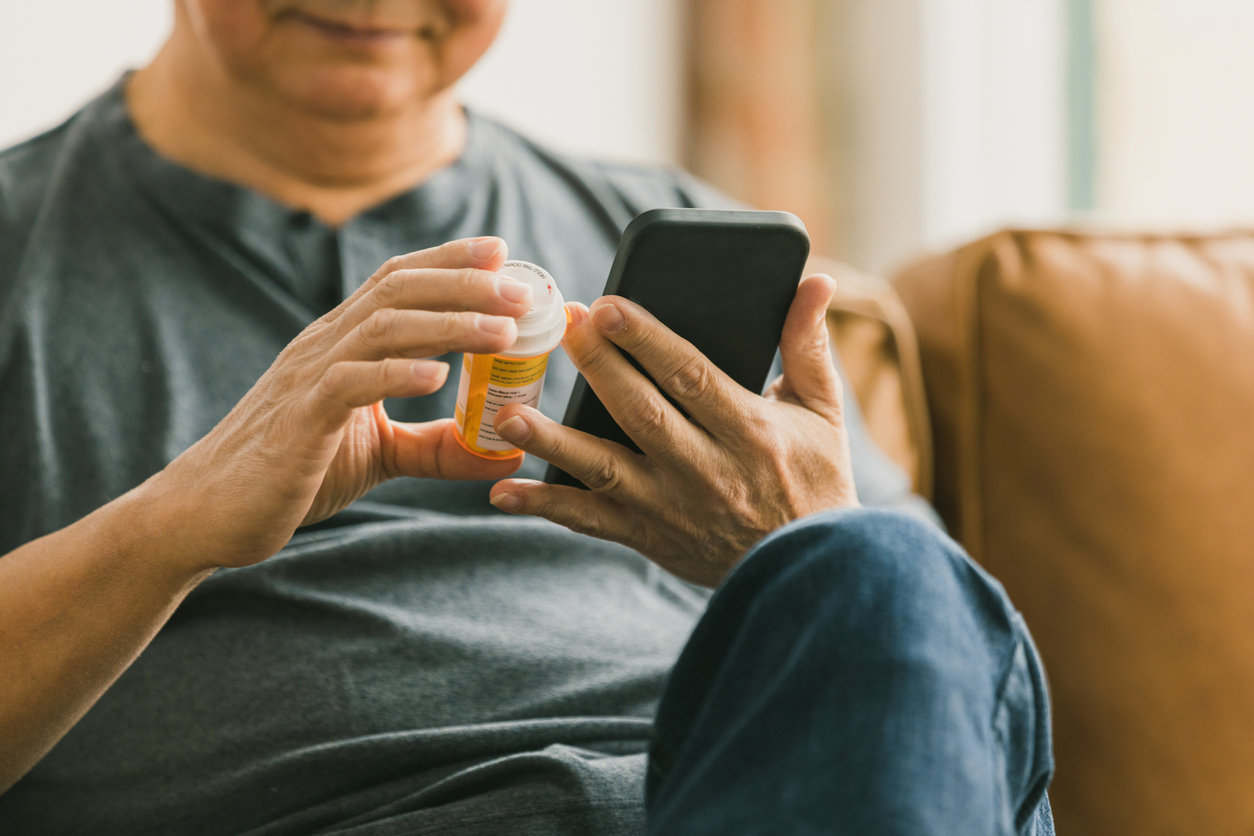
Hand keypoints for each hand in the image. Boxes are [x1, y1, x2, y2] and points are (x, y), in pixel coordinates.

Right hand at [151, 237, 530, 570]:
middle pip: (398, 292)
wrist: (208, 513)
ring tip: (501, 331)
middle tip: (523, 290)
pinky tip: (435, 378)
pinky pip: (348, 385)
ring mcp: (307, 380)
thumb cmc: (292, 474)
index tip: (503, 253)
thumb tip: (500, 456)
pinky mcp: (297, 423)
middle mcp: (324, 347)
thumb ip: (434, 447)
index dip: (449, 260)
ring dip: (447, 325)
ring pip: (381, 329)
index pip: (397, 282)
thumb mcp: (378, 454)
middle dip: (464, 283)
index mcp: (341, 344)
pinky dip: (394, 375)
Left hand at [487, 273, 858, 586]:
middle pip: (642, 413)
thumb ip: (807, 345)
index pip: (690, 376)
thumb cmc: (817, 483)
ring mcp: (672, 509)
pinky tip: (504, 491)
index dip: (646, 340)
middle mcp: (706, 472)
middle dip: (599, 368)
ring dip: (555, 443)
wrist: (809, 574)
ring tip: (511, 415)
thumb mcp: (821, 413)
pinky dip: (546, 507)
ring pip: (606, 470)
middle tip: (562, 327)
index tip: (608, 305)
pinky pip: (590, 523)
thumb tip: (816, 281)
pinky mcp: (649, 538)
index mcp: (749, 432)